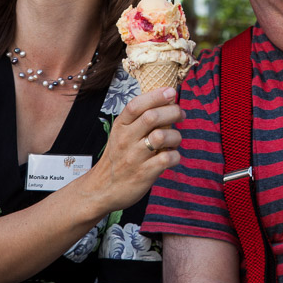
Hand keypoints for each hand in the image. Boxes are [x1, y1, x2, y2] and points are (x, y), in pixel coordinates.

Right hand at [84, 87, 183, 212]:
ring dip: (176, 136)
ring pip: (161, 137)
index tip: (171, 92)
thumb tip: (168, 100)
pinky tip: (172, 156)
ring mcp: (134, 157)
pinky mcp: (143, 174)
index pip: (136, 105)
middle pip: (152, 117)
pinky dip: (175, 155)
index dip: (156, 95)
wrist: (101, 190)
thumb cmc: (118, 157)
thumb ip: (139, 119)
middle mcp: (125, 140)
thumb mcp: (121, 134)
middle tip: (181, 115)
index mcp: (120, 127)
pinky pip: (167, 159)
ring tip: (175, 140)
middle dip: (173, 112)